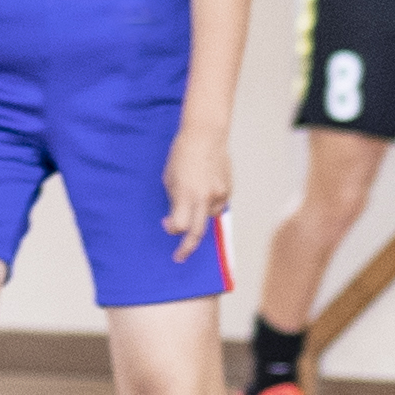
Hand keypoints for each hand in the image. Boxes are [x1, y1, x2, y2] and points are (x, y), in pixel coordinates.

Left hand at [161, 119, 231, 251]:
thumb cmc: (182, 154)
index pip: (179, 226)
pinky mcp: (228, 190)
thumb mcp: (169, 178)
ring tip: (193, 198)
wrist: (205, 136)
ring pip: (208, 218)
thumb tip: (174, 219)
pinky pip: (217, 206)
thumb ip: (173, 201)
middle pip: (197, 233)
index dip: (171, 229)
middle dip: (187, 248)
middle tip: (179, 257)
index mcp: (185, 195)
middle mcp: (203, 198)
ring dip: (198, 217)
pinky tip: (204, 190)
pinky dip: (209, 205)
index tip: (166, 225)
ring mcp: (218, 195)